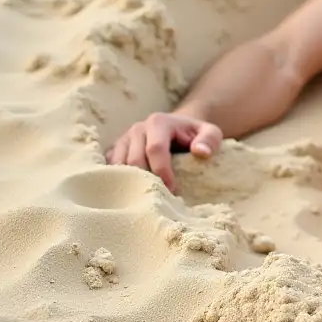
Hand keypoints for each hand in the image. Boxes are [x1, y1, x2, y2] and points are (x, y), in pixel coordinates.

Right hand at [105, 111, 222, 193]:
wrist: (178, 127)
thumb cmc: (195, 134)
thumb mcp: (211, 132)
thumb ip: (210, 140)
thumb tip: (201, 152)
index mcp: (158, 122)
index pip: (155, 149)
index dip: (162, 171)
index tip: (172, 189)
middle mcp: (137, 129)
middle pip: (134, 159)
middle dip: (146, 180)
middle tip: (160, 198)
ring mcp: (123, 139)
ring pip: (119, 165)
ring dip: (131, 183)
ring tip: (146, 198)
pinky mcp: (116, 150)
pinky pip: (110, 168)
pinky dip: (119, 181)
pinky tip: (132, 193)